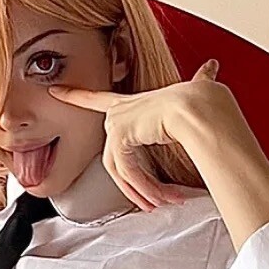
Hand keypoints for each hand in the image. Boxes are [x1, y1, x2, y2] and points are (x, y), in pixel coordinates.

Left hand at [46, 59, 227, 210]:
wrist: (199, 108)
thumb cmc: (198, 100)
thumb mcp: (193, 94)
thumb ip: (199, 82)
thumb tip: (213, 66)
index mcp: (132, 102)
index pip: (98, 99)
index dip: (76, 95)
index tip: (56, 90)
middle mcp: (120, 113)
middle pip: (116, 159)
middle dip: (137, 186)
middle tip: (154, 201)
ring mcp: (117, 124)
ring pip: (123, 170)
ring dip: (145, 191)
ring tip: (163, 202)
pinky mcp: (120, 137)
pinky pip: (128, 172)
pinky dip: (145, 188)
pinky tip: (161, 196)